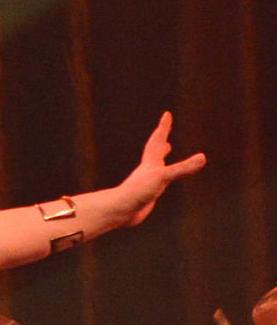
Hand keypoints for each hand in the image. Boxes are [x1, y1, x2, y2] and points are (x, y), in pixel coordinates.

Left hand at [102, 114, 205, 229]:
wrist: (120, 210)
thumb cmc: (138, 192)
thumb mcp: (163, 177)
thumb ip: (183, 168)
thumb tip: (203, 157)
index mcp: (151, 162)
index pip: (158, 139)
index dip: (164, 126)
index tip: (166, 114)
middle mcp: (148, 169)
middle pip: (154, 149)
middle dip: (161, 138)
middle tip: (165, 130)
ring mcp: (146, 181)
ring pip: (155, 164)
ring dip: (160, 155)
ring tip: (166, 149)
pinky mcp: (146, 194)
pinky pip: (156, 181)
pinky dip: (160, 176)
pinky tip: (162, 179)